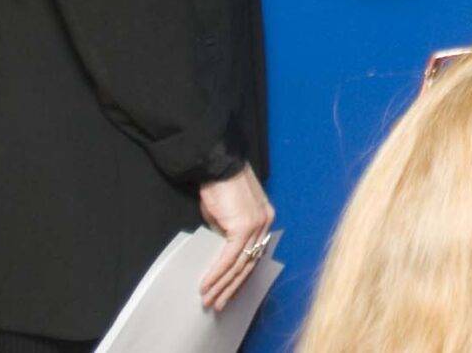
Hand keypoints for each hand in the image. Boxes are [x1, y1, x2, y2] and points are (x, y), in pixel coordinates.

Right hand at [197, 164, 274, 310]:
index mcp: (264, 220)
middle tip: (218, 304)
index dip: (241, 276)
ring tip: (209, 300)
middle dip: (232, 287)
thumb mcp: (224, 216)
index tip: (229, 292)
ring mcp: (257, 225)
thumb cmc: (220, 188)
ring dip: (222, 285)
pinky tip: (207, 285)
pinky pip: (230, 257)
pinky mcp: (244, 226)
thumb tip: (221, 254)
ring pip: (240, 264)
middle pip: (249, 263)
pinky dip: (217, 273)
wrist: (218, 166)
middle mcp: (265, 223)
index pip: (254, 254)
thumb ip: (227, 235)